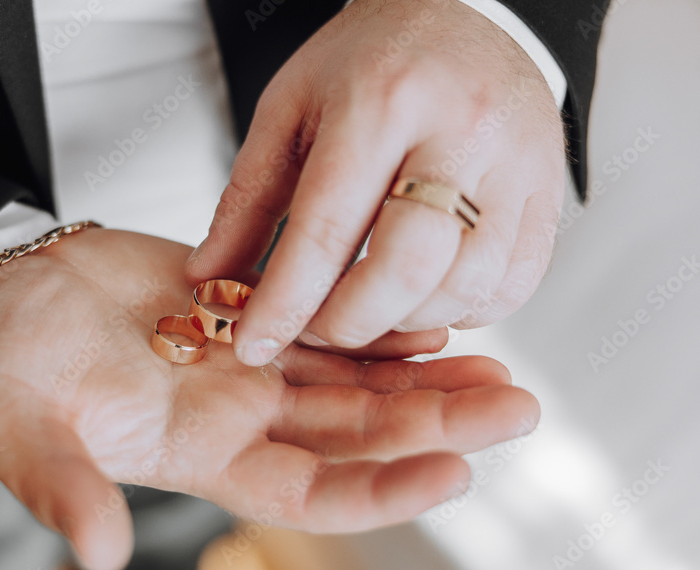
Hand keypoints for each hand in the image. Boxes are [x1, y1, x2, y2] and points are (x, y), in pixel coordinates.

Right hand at [0, 228, 538, 569]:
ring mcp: (249, 362)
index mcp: (202, 456)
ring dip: (425, 376)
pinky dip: (377, 322)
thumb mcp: (26, 434)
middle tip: (516, 408)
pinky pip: (326, 321)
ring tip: (499, 367)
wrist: (12, 296)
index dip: (381, 492)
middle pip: (357, 432)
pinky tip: (430, 317)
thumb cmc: (9, 372)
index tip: (454, 474)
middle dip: (435, 424)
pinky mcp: (247, 309)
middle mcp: (241, 417)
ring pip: (355, 378)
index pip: (311, 492)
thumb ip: (65, 488)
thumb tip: (101, 554)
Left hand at [187, 0, 565, 365]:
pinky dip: (459, 311)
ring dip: (404, 320)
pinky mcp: (551, 192)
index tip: (253, 347)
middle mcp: (461, 129)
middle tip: (316, 327)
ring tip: (366, 304)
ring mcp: (519, 162)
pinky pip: (513, 286)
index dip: (286, 303)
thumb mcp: (288, 114)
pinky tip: (421, 291)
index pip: (327, 229)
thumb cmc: (364, 66)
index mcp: (381, 100)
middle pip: (408, 268)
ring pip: (466, 287)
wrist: (457, 14)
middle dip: (350, 323)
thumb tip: (207, 282)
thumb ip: (246, 202)